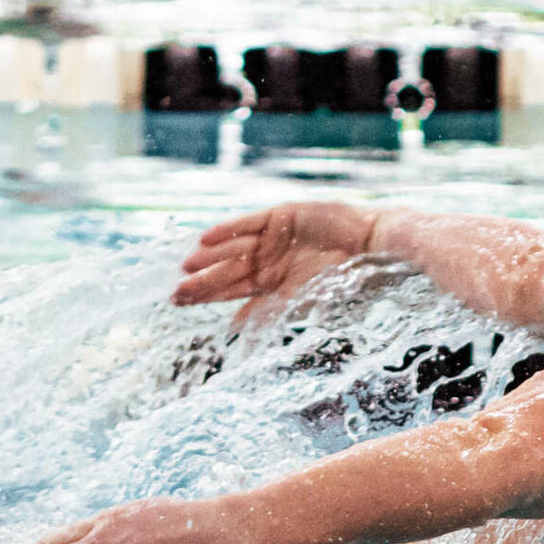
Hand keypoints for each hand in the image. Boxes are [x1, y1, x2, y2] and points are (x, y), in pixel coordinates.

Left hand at [172, 201, 374, 319]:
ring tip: (185, 266)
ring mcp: (272, 237)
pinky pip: (248, 223)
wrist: (368, 246)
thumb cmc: (342, 278)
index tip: (179, 302)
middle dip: (200, 281)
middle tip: (174, 291)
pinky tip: (205, 238)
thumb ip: (267, 311)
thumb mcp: (301, 299)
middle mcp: (268, 260)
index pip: (231, 290)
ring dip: (209, 257)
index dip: (205, 295)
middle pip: (226, 271)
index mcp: (272, 282)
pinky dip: (228, 230)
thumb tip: (234, 327)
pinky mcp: (280, 216)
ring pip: (233, 248)